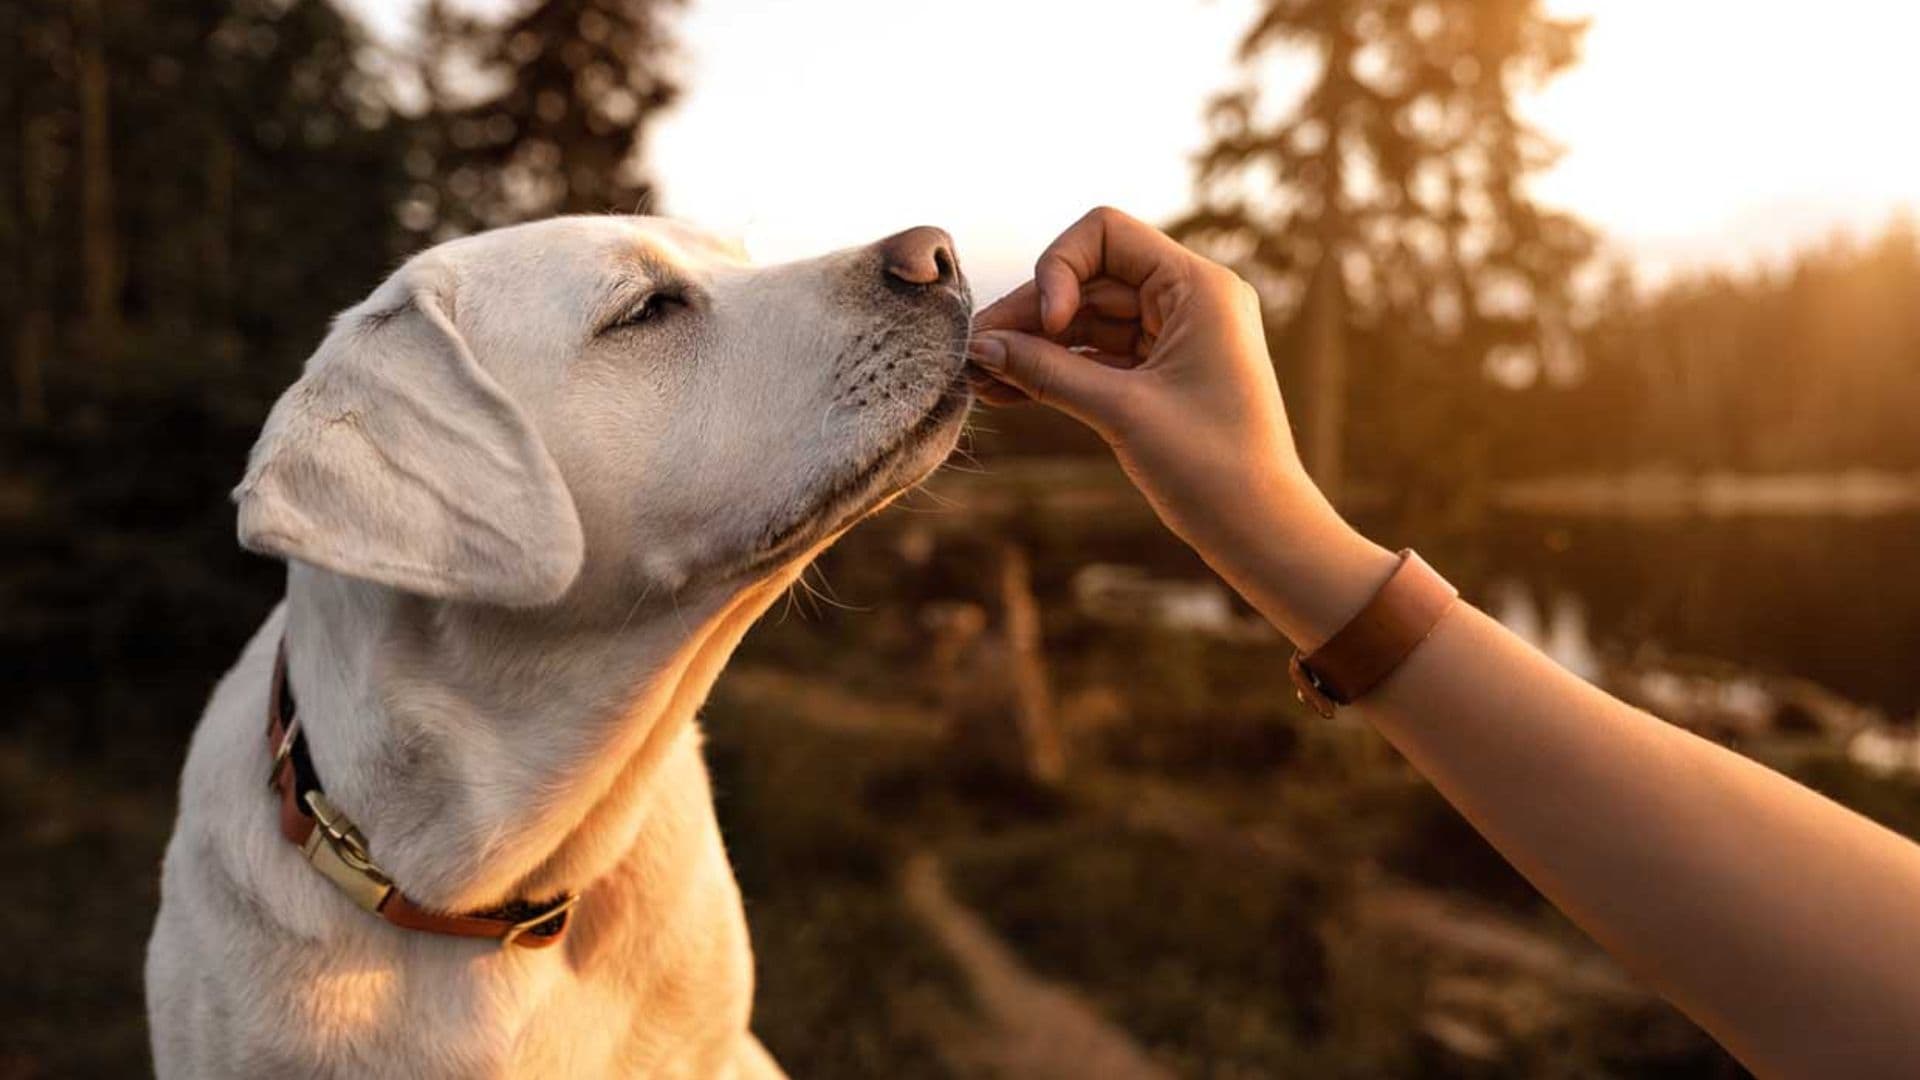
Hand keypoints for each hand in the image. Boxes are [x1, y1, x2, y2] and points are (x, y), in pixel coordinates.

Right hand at [968, 207, 1393, 647]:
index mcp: (1198, 287)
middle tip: (973, 354)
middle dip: (1031, 315)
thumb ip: (1047, 371)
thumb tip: (981, 346)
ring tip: (979, 379)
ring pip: (1088, 320)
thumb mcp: (1121, 412)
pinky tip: (1007, 390)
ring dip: (1036, 346)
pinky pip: (1099, 356)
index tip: (1046, 325)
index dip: (1059, 268)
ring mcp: (1176, 336)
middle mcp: (1190, 299)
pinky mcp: (1163, 373)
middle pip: (1089, 279)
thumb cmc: (1210, 468)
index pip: (1106, 234)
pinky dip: (1057, 370)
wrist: (1261, 531)